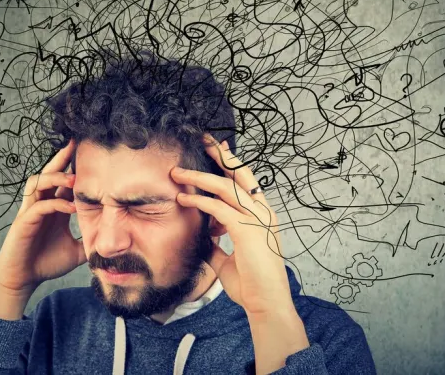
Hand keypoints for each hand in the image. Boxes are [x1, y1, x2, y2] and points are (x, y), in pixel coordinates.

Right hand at [0, 138, 86, 295]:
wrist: (24, 281)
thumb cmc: (47, 263)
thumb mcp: (77, 250)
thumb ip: (92, 240)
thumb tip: (115, 239)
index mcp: (54, 207)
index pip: (64, 181)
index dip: (75, 167)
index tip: (91, 153)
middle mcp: (41, 204)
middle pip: (48, 173)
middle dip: (61, 157)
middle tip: (75, 143)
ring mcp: (30, 212)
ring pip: (38, 183)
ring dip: (55, 178)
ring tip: (74, 179)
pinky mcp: (23, 224)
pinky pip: (38, 206)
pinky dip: (54, 204)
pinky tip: (70, 207)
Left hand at [171, 134, 291, 316]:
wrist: (266, 303)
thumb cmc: (252, 284)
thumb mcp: (230, 259)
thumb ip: (219, 245)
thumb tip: (204, 239)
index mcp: (263, 215)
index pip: (246, 181)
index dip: (231, 163)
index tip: (217, 148)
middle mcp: (262, 212)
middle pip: (240, 173)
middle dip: (221, 154)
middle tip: (203, 140)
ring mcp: (256, 219)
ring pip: (225, 187)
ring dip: (199, 176)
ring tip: (178, 172)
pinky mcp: (245, 230)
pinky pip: (218, 208)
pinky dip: (199, 201)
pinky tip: (182, 198)